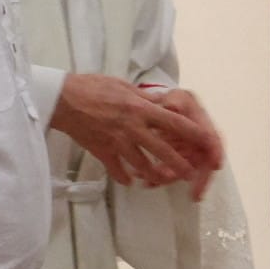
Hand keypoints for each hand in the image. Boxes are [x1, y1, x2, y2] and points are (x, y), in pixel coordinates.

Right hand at [50, 74, 209, 187]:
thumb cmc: (93, 87)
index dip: (193, 134)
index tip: (206, 142)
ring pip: (141, 164)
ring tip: (163, 180)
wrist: (62, 99)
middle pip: (162, 150)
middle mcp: (133, 127)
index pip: (175, 123)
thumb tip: (162, 102)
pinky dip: (124, 177)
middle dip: (179, 164)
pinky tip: (130, 182)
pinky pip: (117, 170)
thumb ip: (144, 98)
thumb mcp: (124, 87)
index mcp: (141, 109)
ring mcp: (117, 142)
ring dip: (154, 175)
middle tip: (190, 174)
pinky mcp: (102, 152)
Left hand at [150, 88, 224, 200]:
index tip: (215, 166)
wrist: (159, 108)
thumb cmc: (172, 101)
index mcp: (202, 124)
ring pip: (186, 170)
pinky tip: (146, 181)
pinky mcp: (178, 159)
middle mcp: (200, 141)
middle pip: (206, 162)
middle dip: (201, 180)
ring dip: (171, 179)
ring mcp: (190, 151)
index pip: (214, 140)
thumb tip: (172, 107)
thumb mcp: (175, 98)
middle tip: (196, 195)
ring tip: (152, 183)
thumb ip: (175, 103)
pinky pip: (171, 171)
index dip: (216, 153)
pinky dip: (159, 177)